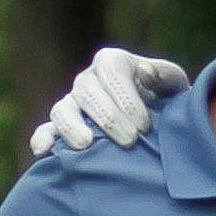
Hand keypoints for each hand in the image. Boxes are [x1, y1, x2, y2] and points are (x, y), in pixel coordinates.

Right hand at [27, 46, 188, 154]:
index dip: (125, 96)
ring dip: (72, 126)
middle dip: (107, 116)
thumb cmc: (167, 103)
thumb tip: (144, 72)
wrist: (158, 128)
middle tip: (130, 141)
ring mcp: (72, 104)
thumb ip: (164, 75)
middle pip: (86, 90)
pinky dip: (42, 139)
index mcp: (113, 63)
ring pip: (62, 109)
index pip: (110, 70)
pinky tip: (44, 153)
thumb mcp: (174, 85)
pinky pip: (44, 130)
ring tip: (87, 145)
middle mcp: (88, 80)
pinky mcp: (61, 128)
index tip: (144, 125)